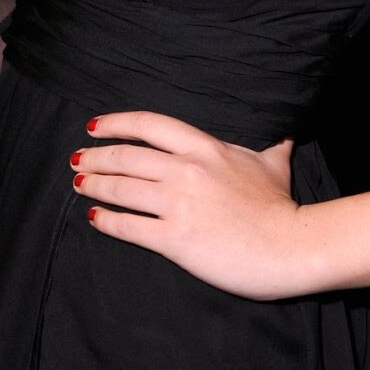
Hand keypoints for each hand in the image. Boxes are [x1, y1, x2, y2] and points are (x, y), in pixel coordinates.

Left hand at [69, 112, 301, 299]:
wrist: (291, 245)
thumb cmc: (281, 206)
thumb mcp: (273, 164)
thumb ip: (270, 147)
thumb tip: (284, 136)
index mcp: (205, 147)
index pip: (149, 124)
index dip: (116, 123)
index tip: (95, 126)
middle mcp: (186, 170)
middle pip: (126, 156)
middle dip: (96, 157)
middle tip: (78, 159)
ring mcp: (178, 204)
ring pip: (121, 189)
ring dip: (93, 185)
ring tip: (79, 184)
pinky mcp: (175, 239)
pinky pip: (129, 227)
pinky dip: (106, 221)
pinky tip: (95, 218)